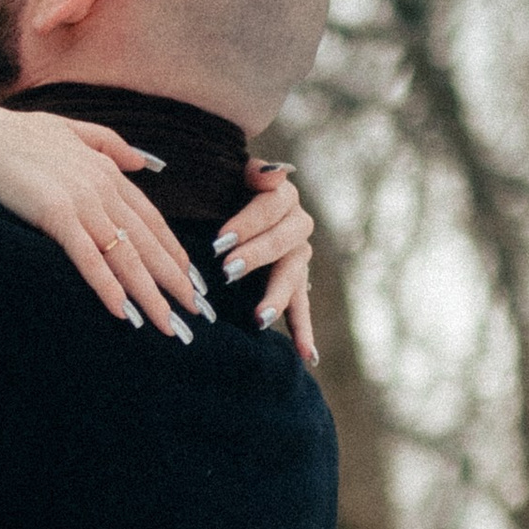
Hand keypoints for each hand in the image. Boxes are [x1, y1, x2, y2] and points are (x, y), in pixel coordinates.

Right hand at [0, 102, 212, 335]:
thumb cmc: (18, 133)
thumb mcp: (72, 129)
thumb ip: (110, 144)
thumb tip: (141, 162)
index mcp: (108, 170)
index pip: (151, 219)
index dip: (173, 251)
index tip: (190, 278)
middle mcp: (103, 187)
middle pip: (147, 243)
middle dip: (174, 280)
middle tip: (195, 312)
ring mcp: (82, 202)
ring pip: (125, 256)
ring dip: (149, 294)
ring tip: (168, 324)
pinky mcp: (56, 215)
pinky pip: (88, 258)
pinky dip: (107, 286)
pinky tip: (123, 311)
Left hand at [217, 164, 316, 363]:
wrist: (227, 204)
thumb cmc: (223, 188)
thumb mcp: (231, 173)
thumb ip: (252, 171)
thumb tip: (270, 174)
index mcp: (282, 195)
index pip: (270, 207)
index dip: (247, 223)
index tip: (220, 240)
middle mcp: (297, 225)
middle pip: (284, 242)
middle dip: (257, 257)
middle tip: (228, 272)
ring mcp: (298, 257)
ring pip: (293, 276)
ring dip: (278, 297)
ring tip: (260, 317)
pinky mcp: (296, 283)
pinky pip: (302, 308)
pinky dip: (304, 332)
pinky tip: (308, 357)